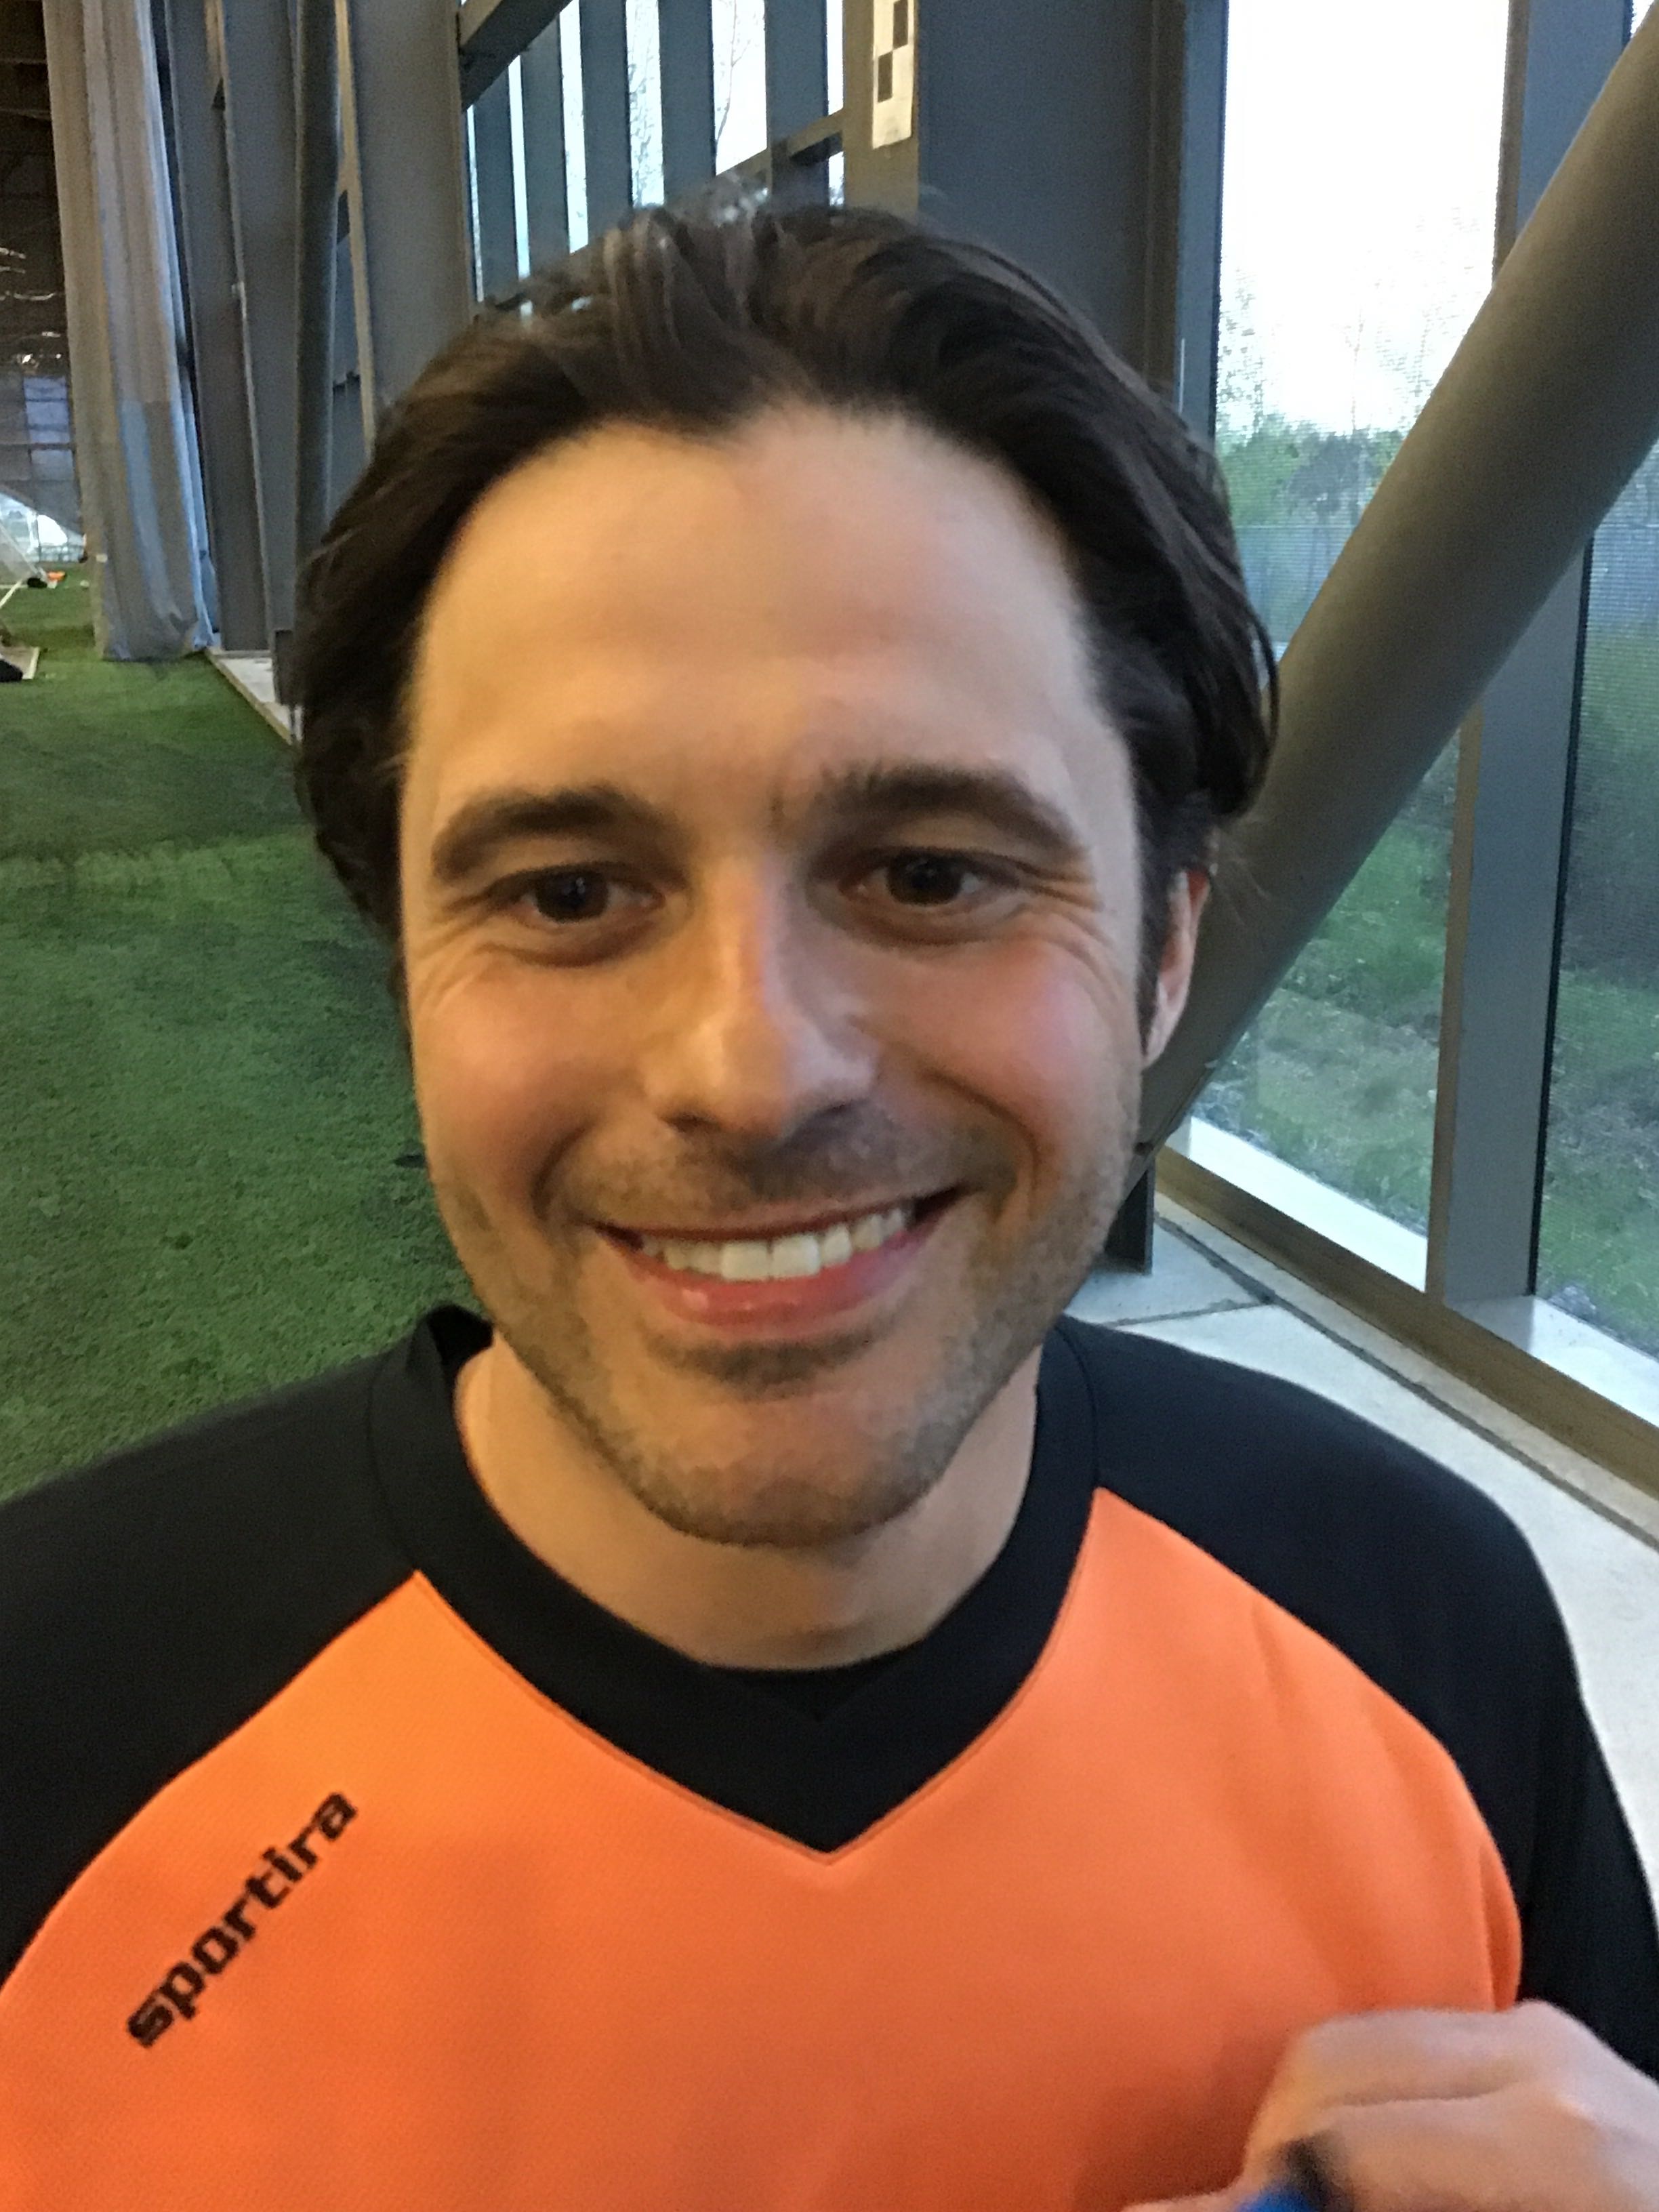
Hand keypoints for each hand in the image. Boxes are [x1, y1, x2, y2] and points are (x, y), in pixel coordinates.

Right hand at [1122, 2003, 1658, 2211]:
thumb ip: (1377, 2206)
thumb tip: (1255, 2200)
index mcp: (1547, 2140)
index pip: (1340, 2137)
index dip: (1269, 2184)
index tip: (1229, 2210)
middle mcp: (1539, 2058)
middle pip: (1328, 2063)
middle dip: (1275, 2141)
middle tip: (1269, 2202)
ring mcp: (1542, 2028)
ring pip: (1357, 2038)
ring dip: (1318, 2112)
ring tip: (1321, 2186)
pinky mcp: (1542, 2025)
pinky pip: (1411, 2037)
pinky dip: (1373, 2092)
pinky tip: (1382, 2159)